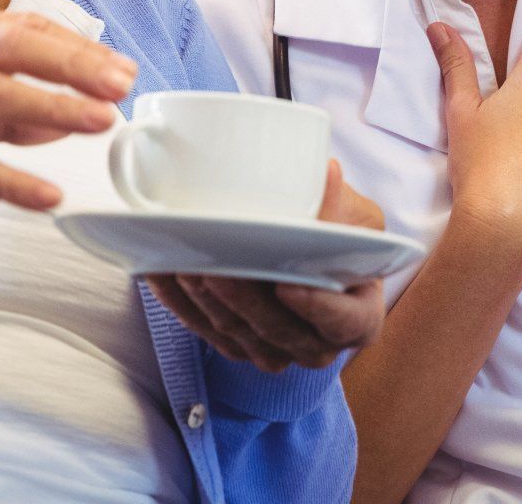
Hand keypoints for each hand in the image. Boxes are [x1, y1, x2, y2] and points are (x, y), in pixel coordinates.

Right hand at [0, 8, 136, 243]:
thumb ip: (2, 102)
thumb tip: (65, 113)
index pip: (21, 26)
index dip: (76, 47)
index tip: (119, 68)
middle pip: (13, 46)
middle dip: (75, 64)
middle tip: (124, 84)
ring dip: (56, 109)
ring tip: (101, 123)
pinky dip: (12, 180)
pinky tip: (48, 195)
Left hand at [147, 162, 386, 371]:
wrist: (313, 249)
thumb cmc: (341, 234)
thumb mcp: (354, 217)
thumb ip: (341, 206)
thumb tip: (328, 172)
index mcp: (358, 320)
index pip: (343, 322)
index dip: (316, 307)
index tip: (287, 284)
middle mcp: (318, 346)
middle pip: (278, 329)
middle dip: (242, 299)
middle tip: (216, 267)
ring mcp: (276, 350)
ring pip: (236, 332)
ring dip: (205, 300)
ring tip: (183, 264)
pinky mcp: (238, 345)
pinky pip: (206, 330)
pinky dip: (181, 303)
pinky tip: (163, 273)